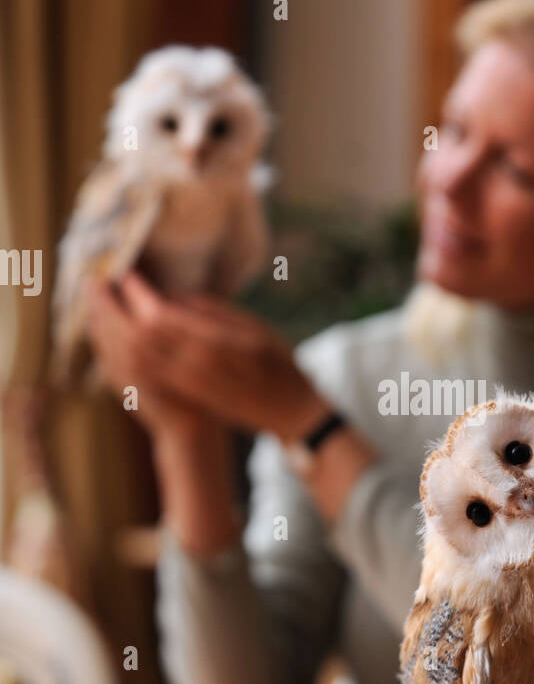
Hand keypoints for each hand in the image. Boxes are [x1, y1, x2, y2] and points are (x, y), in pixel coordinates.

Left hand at [87, 272, 328, 443]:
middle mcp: (196, 366)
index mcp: (215, 344)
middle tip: (97, 284)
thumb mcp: (254, 326)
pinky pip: (142, 375)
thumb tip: (174, 296)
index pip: (160, 316)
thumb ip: (212, 311)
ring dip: (109, 330)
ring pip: (134, 357)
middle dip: (112, 308)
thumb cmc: (279, 363)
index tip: (126, 272)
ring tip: (96, 306)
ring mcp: (187, 384)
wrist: (287, 411)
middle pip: (137, 335)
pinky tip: (111, 337)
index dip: (137, 293)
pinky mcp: (183, 395)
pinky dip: (120, 352)